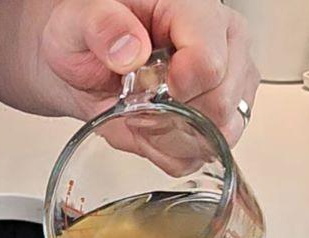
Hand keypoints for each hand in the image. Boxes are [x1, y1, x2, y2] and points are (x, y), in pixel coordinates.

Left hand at [39, 0, 258, 144]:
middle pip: (221, 104)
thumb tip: (131, 51)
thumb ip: (102, 26)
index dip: (176, 89)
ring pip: (220, 133)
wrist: (82, 60)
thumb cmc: (89, 33)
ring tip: (142, 114)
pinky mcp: (222, 117)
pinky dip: (171, 151)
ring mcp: (228, 83)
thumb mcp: (80, 19)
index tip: (143, 91)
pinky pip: (204, 153)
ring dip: (172, 136)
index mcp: (197, 11)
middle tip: (135, 100)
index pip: (209, 64)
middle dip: (171, 115)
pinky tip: (151, 130)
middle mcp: (224, 44)